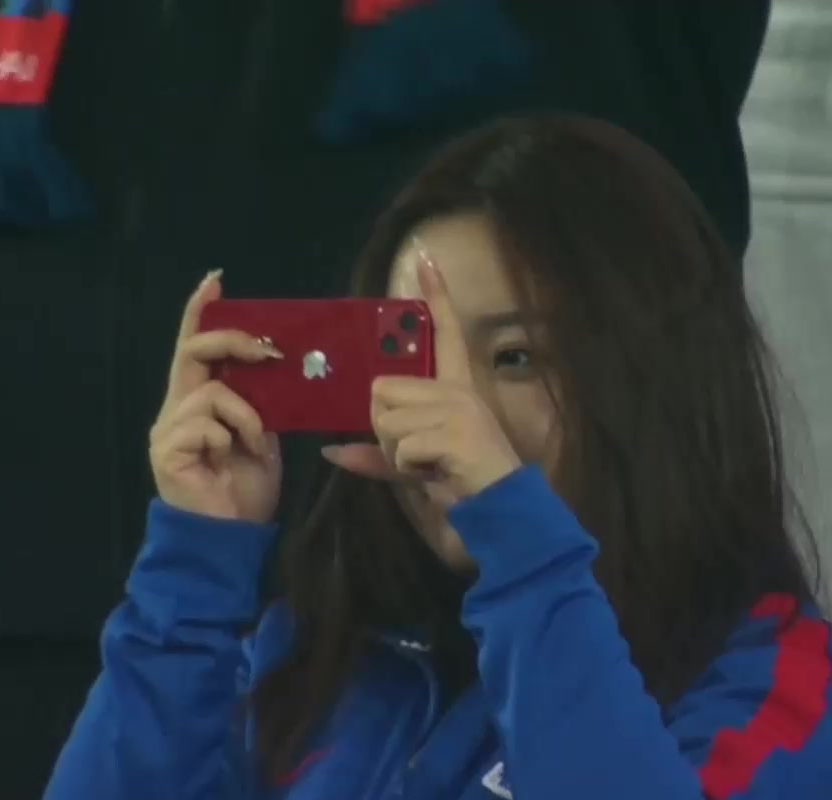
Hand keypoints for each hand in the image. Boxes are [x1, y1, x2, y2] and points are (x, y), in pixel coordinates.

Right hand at [150, 271, 283, 522]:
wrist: (229, 538)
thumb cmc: (244, 489)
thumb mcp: (262, 435)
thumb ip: (258, 401)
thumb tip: (275, 364)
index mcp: (197, 402)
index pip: (195, 348)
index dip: (201, 312)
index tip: (216, 280)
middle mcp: (176, 409)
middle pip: (194, 352)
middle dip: (233, 341)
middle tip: (267, 351)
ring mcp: (168, 428)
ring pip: (213, 393)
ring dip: (248, 416)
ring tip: (257, 444)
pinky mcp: (167, 450)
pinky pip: (208, 423)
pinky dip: (233, 437)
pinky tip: (235, 458)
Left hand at [321, 255, 522, 506]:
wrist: (500, 507)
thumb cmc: (460, 481)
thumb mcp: (411, 463)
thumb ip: (374, 455)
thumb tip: (331, 451)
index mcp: (454, 388)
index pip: (446, 333)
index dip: (436, 297)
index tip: (426, 259)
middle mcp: (457, 389)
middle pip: (381, 390)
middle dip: (384, 429)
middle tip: (414, 451)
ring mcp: (457, 407)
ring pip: (386, 420)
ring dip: (395, 452)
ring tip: (428, 463)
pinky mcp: (453, 430)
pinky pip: (400, 445)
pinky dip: (407, 467)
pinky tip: (436, 471)